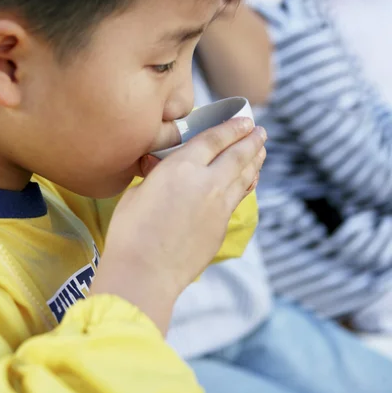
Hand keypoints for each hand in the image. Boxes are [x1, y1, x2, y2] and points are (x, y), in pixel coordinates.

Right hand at [91, 118, 265, 332]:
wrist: (145, 273)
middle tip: (260, 130)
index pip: (214, 139)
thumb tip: (161, 168)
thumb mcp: (136, 193)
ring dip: (255, 160)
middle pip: (237, 154)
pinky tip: (250, 180)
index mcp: (181, 167)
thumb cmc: (130, 232)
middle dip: (251, 140)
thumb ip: (155, 176)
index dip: (232, 127)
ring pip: (244, 176)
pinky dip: (248, 183)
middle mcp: (206, 182)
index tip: (244, 119)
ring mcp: (219, 206)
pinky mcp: (222, 226)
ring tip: (262, 149)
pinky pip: (239, 197)